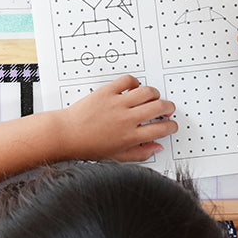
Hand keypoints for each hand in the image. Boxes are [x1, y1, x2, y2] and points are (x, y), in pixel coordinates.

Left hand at [61, 75, 176, 161]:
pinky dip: (134, 82)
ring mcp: (117, 104)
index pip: (162, 129)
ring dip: (155, 94)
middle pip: (159, 107)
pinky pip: (127, 81)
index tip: (171, 125)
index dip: (172, 126)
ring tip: (152, 98)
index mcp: (130, 136)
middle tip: (166, 109)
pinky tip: (133, 88)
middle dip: (169, 108)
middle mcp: (126, 119)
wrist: (66, 135)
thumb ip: (140, 153)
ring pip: (147, 92)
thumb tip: (157, 147)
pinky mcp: (107, 92)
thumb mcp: (117, 157)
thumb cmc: (88, 146)